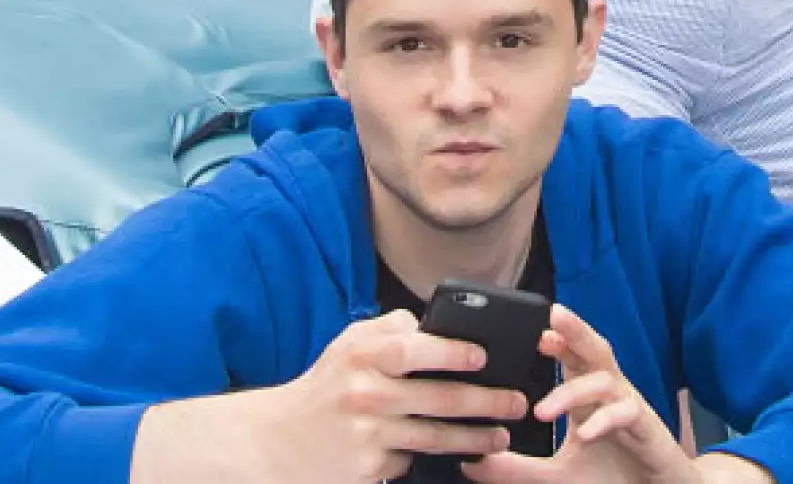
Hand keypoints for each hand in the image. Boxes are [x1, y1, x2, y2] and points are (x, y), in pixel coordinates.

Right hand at [247, 311, 524, 483]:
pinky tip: (459, 454)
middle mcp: (368, 395)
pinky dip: (434, 456)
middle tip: (517, 402)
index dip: (456, 352)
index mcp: (366, 356)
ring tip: (502, 435)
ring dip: (475, 438)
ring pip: (435, 437)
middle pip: (441, 399)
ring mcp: (369, 436)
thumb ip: (392, 327)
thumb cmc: (325, 386)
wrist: (275, 444)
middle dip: (488, 402)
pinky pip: (410, 459)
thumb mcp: (350, 344)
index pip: (418, 349)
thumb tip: (434, 323)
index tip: (487, 357)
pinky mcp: (368, 470)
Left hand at [462, 307, 695, 483]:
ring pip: (604, 379)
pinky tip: (584, 433)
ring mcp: (629, 406)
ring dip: (573, 390)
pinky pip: (626, 412)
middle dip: (576, 329)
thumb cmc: (608, 477)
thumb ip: (517, 469)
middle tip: (553, 315)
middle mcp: (609, 392)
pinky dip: (604, 419)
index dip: (553, 338)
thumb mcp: (556, 476)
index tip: (525, 329)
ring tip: (542, 410)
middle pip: (594, 348)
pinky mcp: (646, 427)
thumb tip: (471, 461)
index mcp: (589, 395)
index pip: (571, 355)